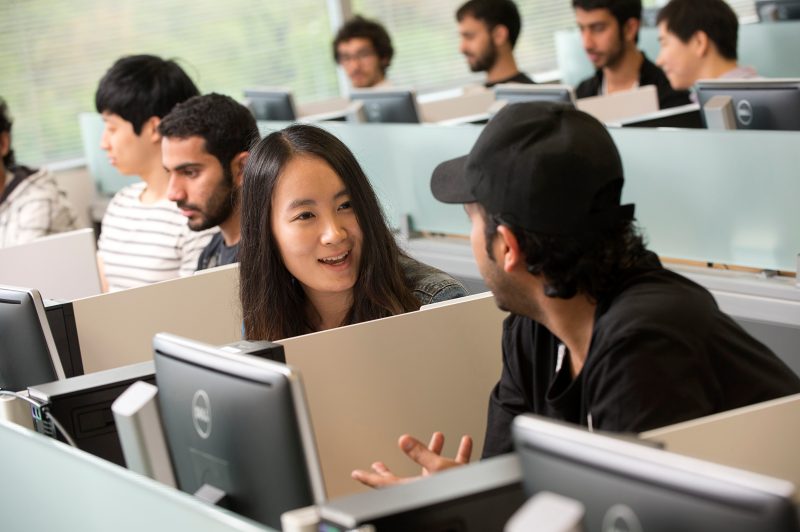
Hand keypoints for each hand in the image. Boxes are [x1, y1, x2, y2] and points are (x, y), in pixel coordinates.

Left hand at [351, 432, 472, 487]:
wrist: (482, 495)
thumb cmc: (459, 489)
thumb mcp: (438, 468)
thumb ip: (420, 454)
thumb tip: (403, 440)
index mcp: (413, 488)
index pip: (383, 483)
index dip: (368, 477)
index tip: (356, 473)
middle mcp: (424, 489)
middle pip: (401, 479)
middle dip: (391, 470)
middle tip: (378, 465)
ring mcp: (440, 488)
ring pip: (431, 469)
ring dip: (434, 451)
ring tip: (438, 436)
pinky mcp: (456, 485)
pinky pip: (455, 467)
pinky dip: (460, 454)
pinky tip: (464, 443)